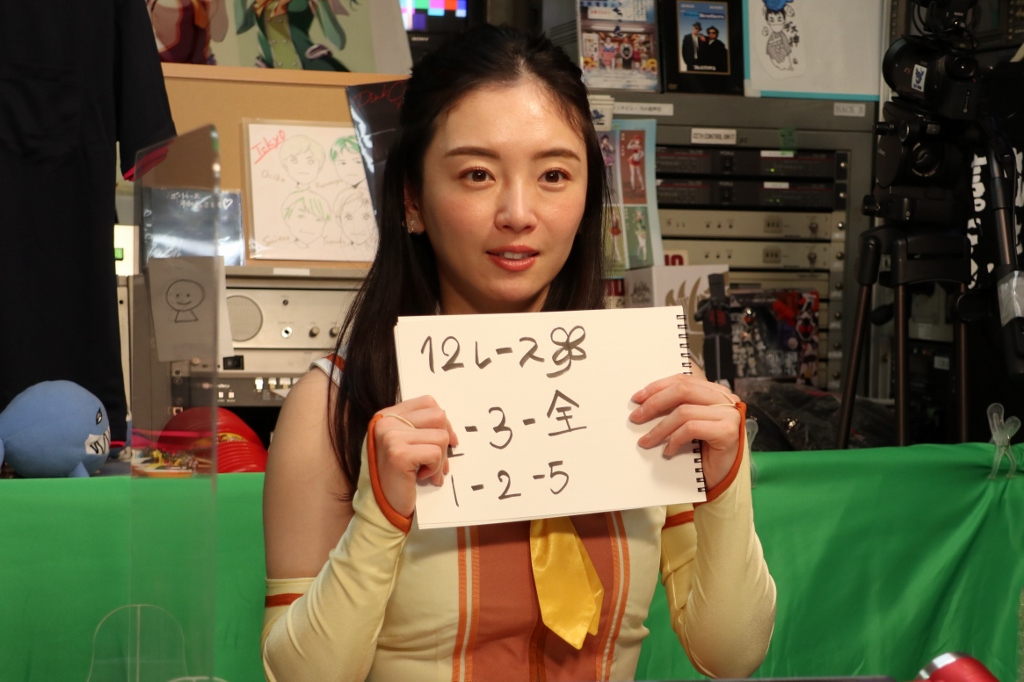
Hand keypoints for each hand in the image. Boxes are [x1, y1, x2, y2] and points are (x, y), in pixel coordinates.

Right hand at [373, 396, 458, 517]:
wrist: (381, 506)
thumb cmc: (397, 476)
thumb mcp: (405, 444)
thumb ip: (420, 429)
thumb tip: (449, 429)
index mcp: (387, 416)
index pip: (427, 402)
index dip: (442, 422)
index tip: (445, 442)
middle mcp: (386, 422)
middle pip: (438, 416)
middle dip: (445, 441)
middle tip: (437, 462)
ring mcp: (390, 436)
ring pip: (441, 436)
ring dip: (440, 459)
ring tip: (427, 472)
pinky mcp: (398, 453)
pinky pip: (436, 453)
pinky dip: (435, 468)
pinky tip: (421, 477)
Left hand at [629, 373, 741, 490]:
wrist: (723, 477)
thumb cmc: (704, 451)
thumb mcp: (688, 424)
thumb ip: (677, 408)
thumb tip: (644, 403)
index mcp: (715, 392)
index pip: (683, 380)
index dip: (658, 387)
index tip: (637, 398)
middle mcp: (725, 399)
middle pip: (683, 390)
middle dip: (654, 403)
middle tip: (636, 417)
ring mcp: (729, 415)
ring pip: (684, 411)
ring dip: (660, 428)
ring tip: (646, 441)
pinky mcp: (728, 432)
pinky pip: (692, 428)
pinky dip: (675, 439)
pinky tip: (668, 450)